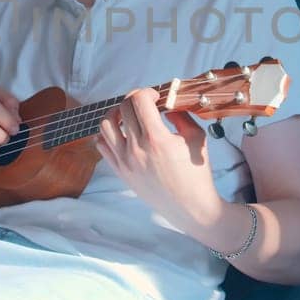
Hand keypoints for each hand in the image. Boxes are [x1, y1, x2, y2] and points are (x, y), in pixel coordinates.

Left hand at [95, 87, 222, 229]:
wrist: (190, 207)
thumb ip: (181, 115)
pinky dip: (108, 134)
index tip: (155, 96)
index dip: (147, 92)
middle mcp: (136, 149)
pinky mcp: (120, 171)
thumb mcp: (196, 138)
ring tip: (128, 116)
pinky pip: (102, 146)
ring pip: (105, 125)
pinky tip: (121, 133)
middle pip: (122, 108)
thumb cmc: (196, 173)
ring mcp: (124, 161)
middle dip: (134, 99)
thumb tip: (168, 104)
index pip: (139, 100)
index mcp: (157, 139)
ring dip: (116, 114)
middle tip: (145, 103)